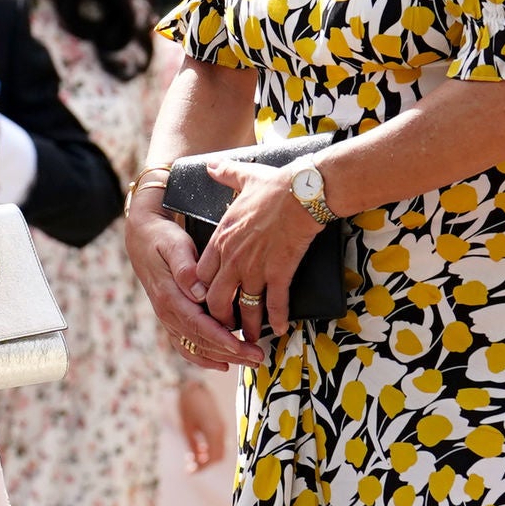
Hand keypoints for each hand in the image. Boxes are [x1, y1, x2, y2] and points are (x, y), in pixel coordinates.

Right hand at [122, 192, 255, 369]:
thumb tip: (199, 291)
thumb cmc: (162, 238)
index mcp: (169, 296)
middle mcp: (167, 312)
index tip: (243, 348)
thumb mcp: (174, 245)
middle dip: (231, 353)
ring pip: (195, 347)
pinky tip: (222, 363)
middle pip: (201, 341)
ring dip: (222, 358)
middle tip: (258, 358)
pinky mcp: (171, 318)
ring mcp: (168, 317)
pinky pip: (186, 345)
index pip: (198, 325)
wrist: (142, 237)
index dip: (221, 340)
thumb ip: (185, 268)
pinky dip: (204, 357)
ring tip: (248, 362)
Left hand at [173, 371, 233, 470]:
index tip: (190, 471)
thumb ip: (192, 445)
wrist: (194, 383)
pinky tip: (196, 449)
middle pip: (218, 457)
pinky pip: (217, 442)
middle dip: (205, 465)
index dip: (203, 468)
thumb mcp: (186, 426)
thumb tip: (195, 461)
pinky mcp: (219, 424)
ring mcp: (221, 427)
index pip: (213, 458)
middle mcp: (221, 431)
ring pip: (218, 450)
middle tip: (189, 467)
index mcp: (214, 431)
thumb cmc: (188, 403)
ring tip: (190, 458)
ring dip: (206, 458)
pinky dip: (208, 449)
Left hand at [191, 158, 322, 354]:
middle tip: (226, 329)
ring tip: (251, 340)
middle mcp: (233, 257)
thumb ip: (223, 175)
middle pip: (216, 298)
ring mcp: (255, 267)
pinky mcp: (279, 272)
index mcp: (221, 238)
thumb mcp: (243, 177)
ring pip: (243, 307)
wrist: (302, 191)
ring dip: (247, 326)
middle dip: (220, 317)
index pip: (202, 274)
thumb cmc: (275, 184)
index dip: (203, 292)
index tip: (207, 302)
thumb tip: (210, 165)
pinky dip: (277, 319)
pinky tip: (280, 329)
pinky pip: (275, 303)